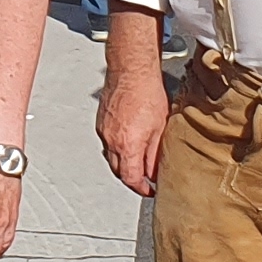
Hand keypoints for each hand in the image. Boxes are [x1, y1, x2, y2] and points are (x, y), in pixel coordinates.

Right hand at [97, 55, 167, 196]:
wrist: (131, 70)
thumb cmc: (147, 92)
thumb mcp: (160, 128)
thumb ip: (155, 154)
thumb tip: (154, 171)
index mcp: (127, 145)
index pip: (131, 178)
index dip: (141, 188)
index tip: (149, 190)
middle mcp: (111, 140)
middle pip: (118, 170)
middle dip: (132, 178)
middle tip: (145, 179)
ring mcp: (103, 130)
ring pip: (111, 156)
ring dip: (124, 162)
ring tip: (139, 159)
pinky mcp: (101, 121)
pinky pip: (108, 142)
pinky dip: (118, 147)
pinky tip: (129, 140)